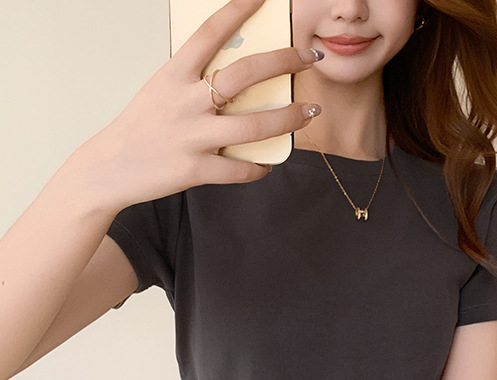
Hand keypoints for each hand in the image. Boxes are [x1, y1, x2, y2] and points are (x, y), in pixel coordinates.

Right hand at [71, 0, 322, 212]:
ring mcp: (192, 137)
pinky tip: (269, 163)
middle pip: (245, 74)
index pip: (209, 33)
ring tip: (309, 112)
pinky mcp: (195, 170)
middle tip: (310, 57)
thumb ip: (195, 81)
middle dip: (284, 62)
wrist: (109, 168)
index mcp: (173, 75)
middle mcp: (185, 102)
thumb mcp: (161, 91)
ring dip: (288, 118)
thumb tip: (241, 76)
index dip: (237, 11)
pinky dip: (259, 167)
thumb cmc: (140, 128)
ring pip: (253, 126)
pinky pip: (239, 169)